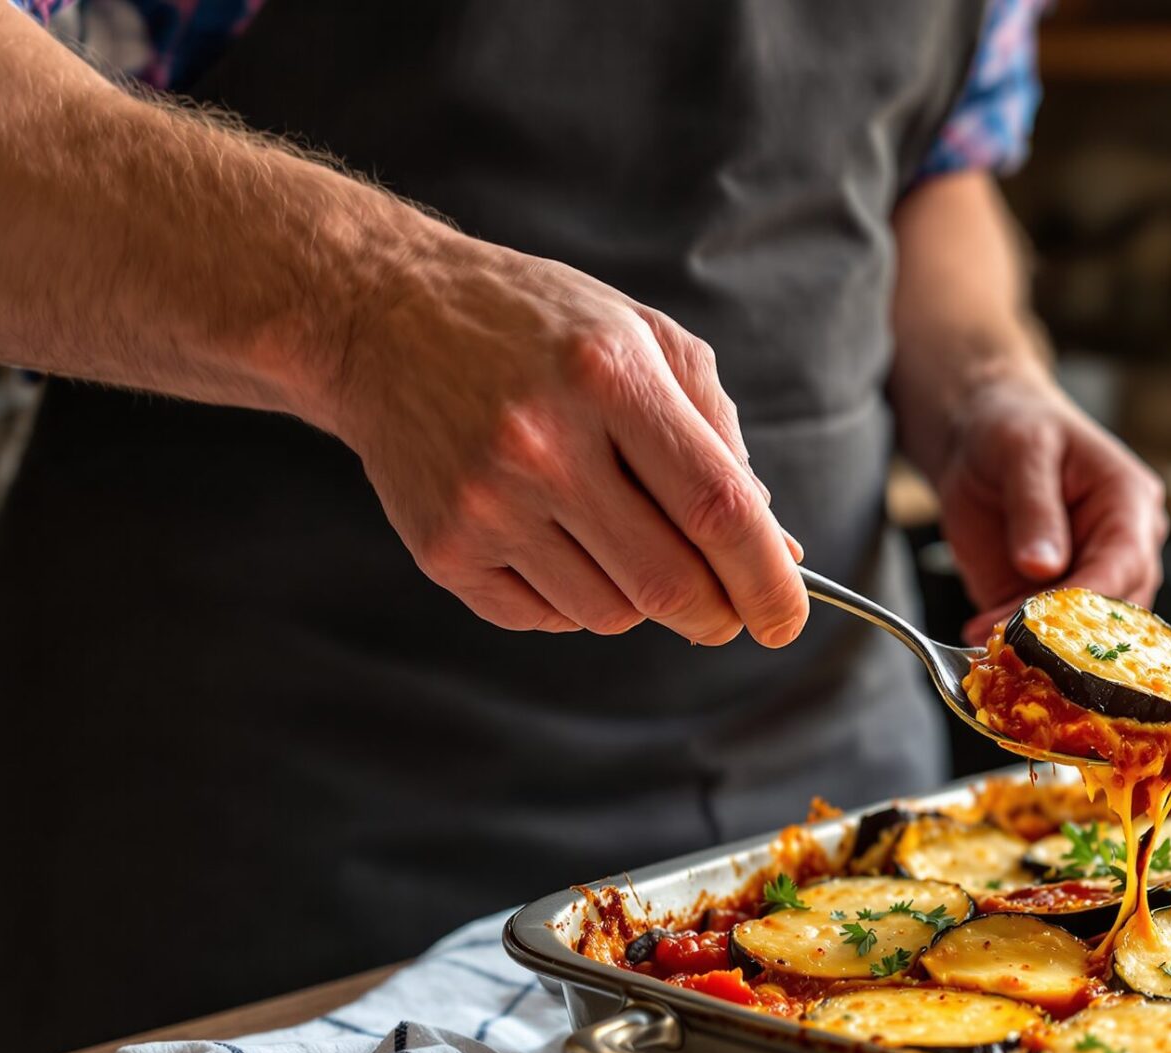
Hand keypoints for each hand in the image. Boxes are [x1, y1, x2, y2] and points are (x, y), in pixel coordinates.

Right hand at [320, 234, 806, 644]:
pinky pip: (545, 618)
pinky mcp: (442, 546)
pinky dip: (573, 600)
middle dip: (717, 613)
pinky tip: (555, 537)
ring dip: (640, 598)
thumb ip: (719, 439)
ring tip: (616, 534)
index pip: (718, 509)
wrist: (385, 315)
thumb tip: (777, 550)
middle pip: (668, 582)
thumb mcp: (645, 340)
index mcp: (612, 377)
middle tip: (727, 610)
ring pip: (610, 613)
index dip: (767, 580)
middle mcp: (543, 442)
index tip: (786, 618)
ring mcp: (485, 500)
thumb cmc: (540, 328)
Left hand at [930, 368, 1167, 645]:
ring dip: (1042, 648)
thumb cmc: (1012, 428)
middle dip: (1067, 632)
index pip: (1125, 562)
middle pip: (1116, 610)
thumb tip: (1042, 566)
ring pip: (1084, 634)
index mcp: (1129, 504)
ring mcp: (1089, 581)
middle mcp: (1122, 550)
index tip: (1051, 619)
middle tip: (1013, 643)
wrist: (979, 438)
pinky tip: (982, 645)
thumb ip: (1033, 506)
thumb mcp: (1020, 450)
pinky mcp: (1052, 604)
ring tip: (993, 647)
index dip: (1091, 595)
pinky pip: (1046, 639)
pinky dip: (1018, 649)